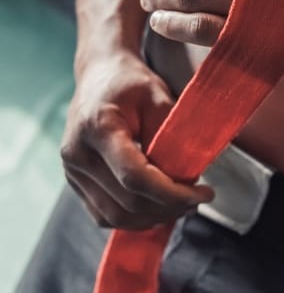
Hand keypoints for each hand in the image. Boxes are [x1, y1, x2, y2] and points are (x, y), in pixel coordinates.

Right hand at [60, 51, 212, 230]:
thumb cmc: (131, 82)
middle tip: (197, 199)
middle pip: (126, 202)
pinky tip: (159, 208)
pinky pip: (105, 215)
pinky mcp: (75, 181)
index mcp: (97, 127)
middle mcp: (77, 153)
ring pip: (114, 216)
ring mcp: (71, 170)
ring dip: (153, 218)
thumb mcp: (159, 99)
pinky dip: (135, 218)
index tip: (202, 193)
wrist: (100, 74)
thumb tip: (189, 179)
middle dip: (168, 207)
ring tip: (182, 205)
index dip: (172, 194)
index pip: (134, 177)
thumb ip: (172, 138)